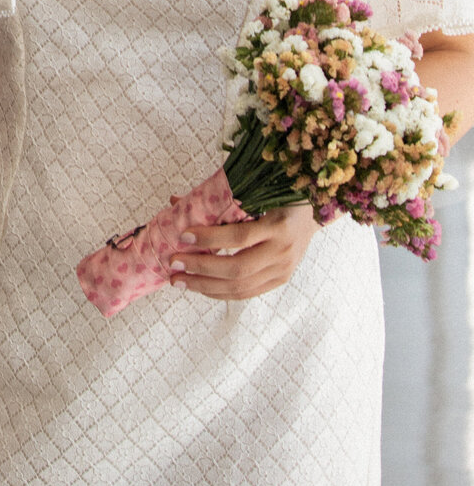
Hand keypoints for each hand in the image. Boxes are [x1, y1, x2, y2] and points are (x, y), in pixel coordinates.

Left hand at [170, 202, 314, 299]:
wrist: (310, 216)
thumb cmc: (277, 198)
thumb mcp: (254, 193)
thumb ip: (219, 199)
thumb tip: (175, 201)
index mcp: (278, 225)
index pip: (240, 237)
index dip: (210, 238)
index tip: (183, 235)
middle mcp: (282, 252)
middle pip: (237, 268)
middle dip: (201, 268)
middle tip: (174, 263)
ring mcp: (282, 271)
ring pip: (240, 287)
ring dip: (205, 286)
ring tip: (179, 280)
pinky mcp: (278, 281)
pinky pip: (246, 293)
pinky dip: (220, 292)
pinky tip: (200, 287)